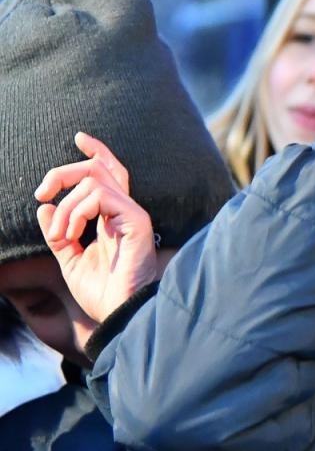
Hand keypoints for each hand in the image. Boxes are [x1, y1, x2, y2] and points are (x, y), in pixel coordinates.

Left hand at [34, 132, 162, 331]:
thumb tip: (45, 208)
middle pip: (98, 168)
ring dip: (66, 206)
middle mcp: (126, 210)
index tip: (79, 138)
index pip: (110, 173)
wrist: (118, 312)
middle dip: (62, 173)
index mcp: (114, 217)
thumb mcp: (70, 259)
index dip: (96, 152)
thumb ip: (58, 234)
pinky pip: (99, 195)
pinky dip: (76, 211)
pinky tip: (72, 234)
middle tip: (41, 193)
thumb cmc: (102, 291)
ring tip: (61, 235)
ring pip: (93, 180)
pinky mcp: (136, 218)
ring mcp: (132, 213)